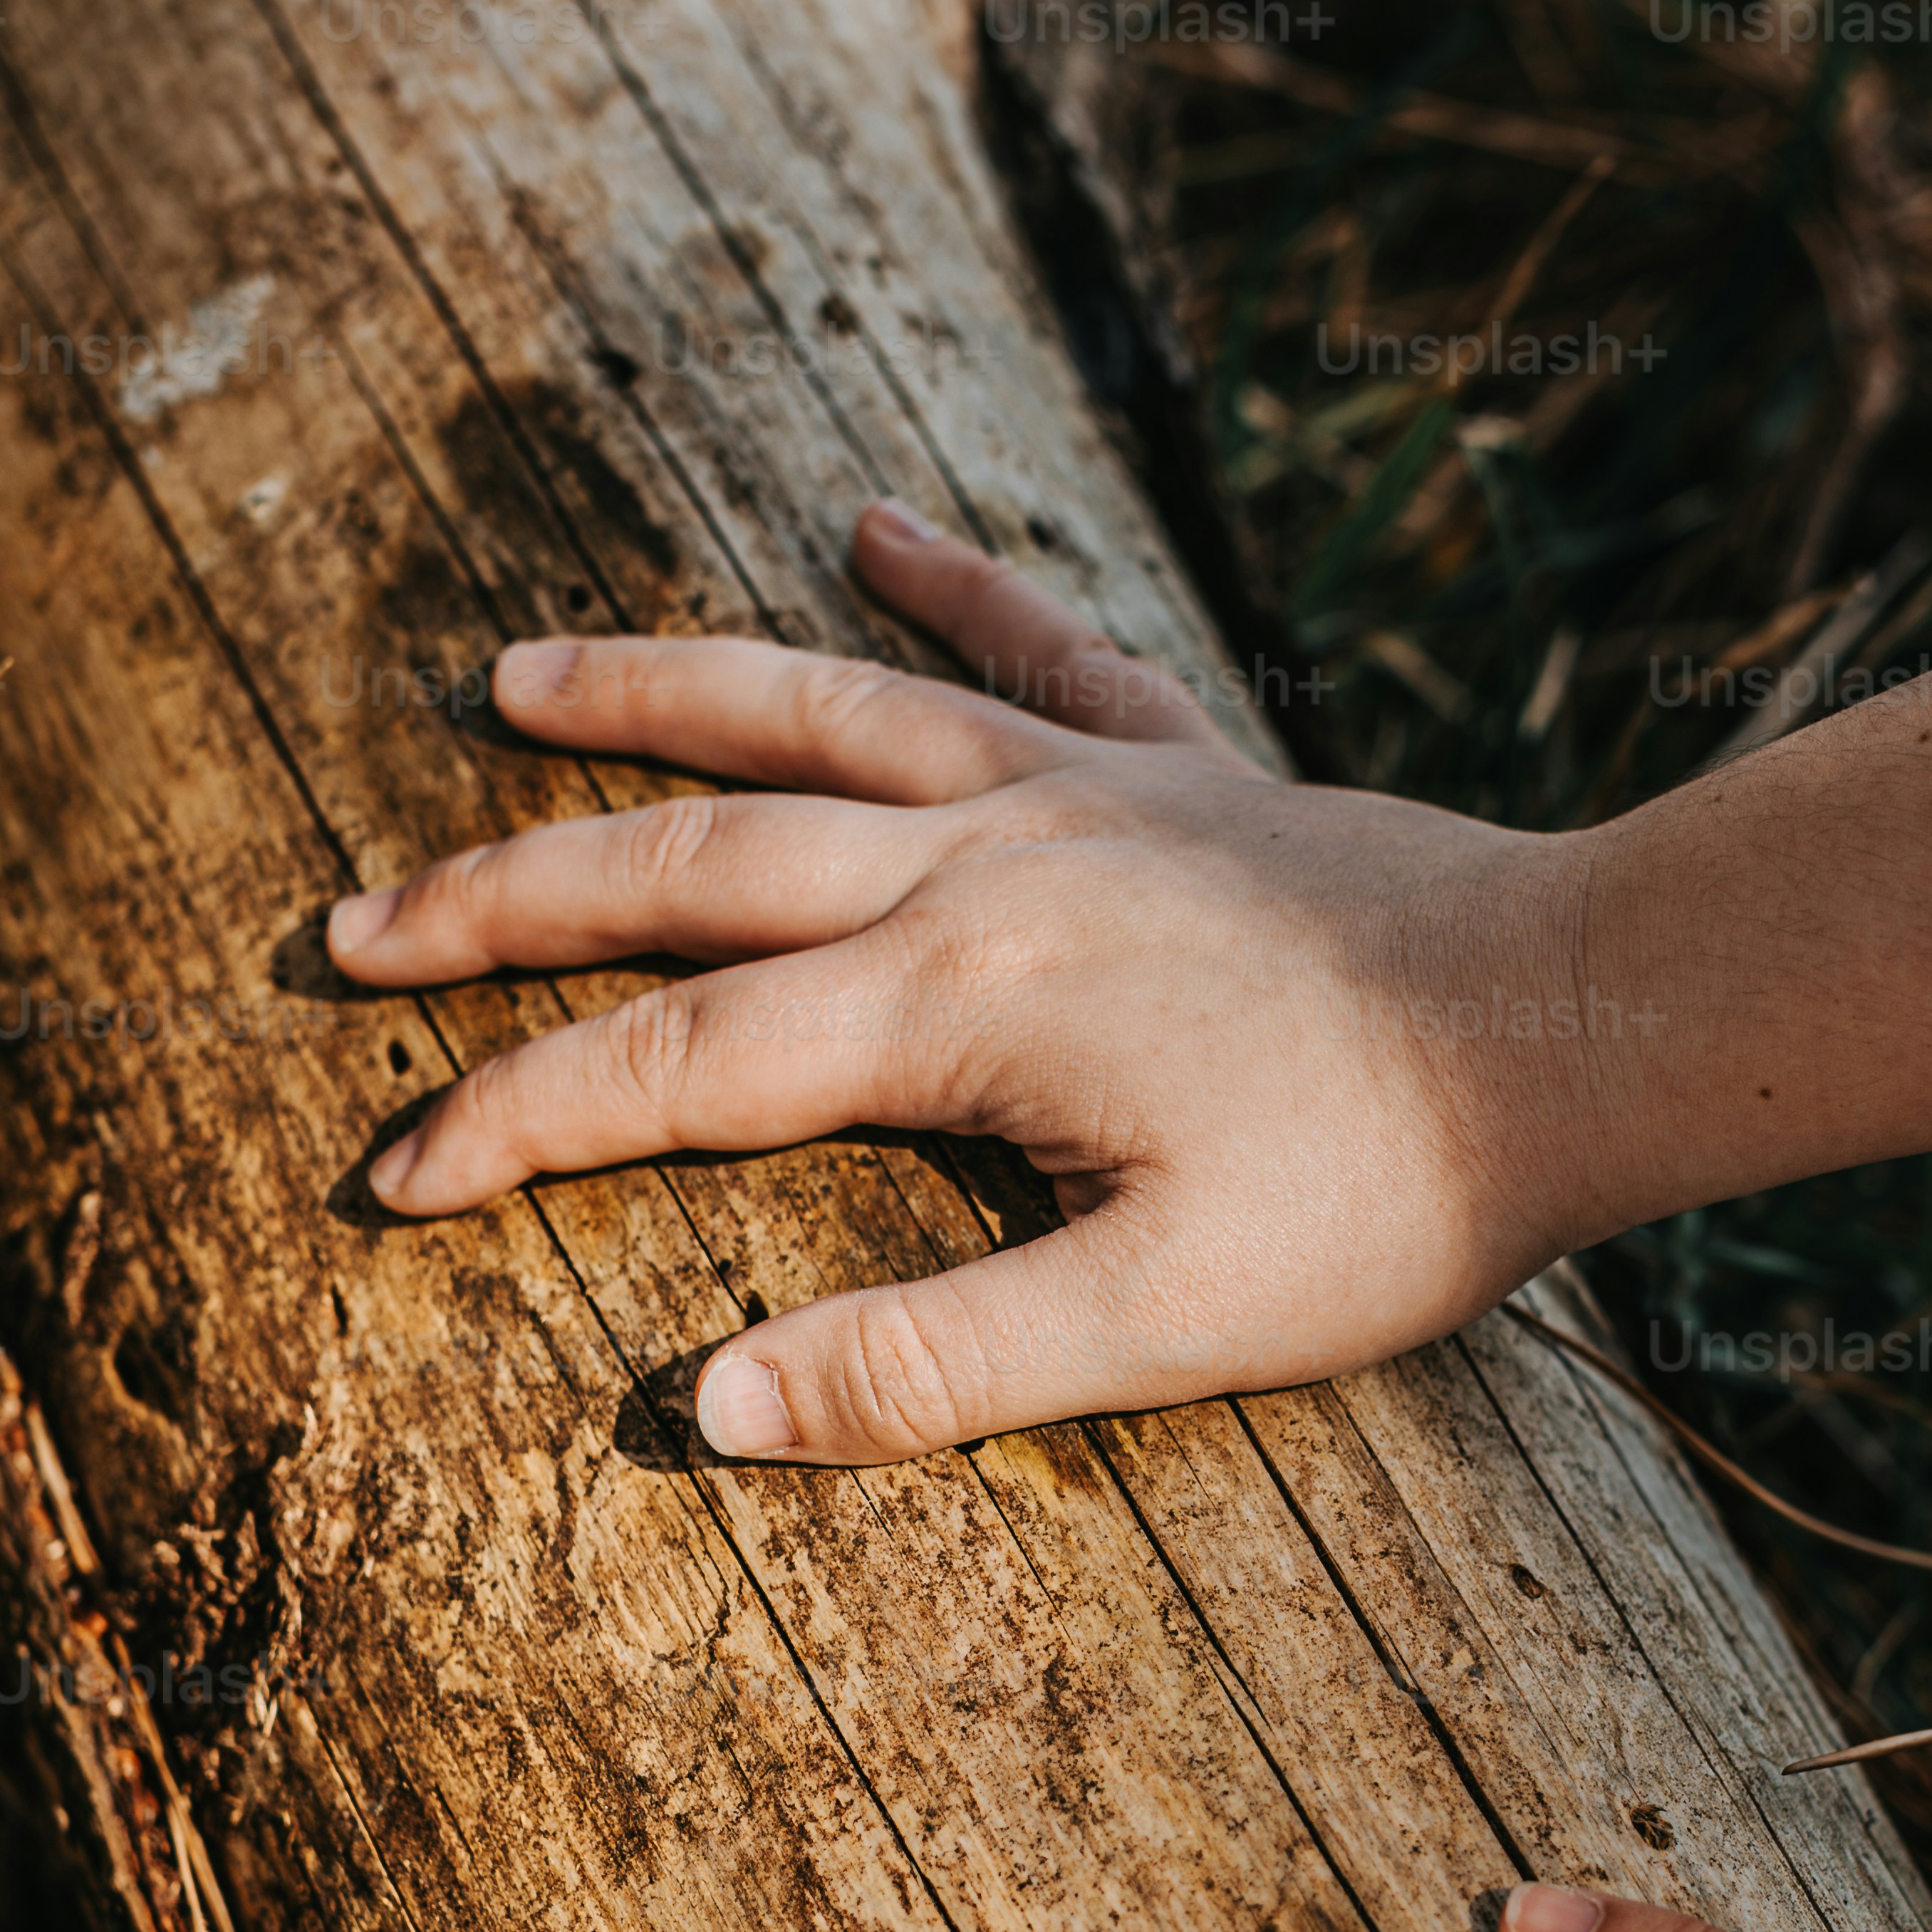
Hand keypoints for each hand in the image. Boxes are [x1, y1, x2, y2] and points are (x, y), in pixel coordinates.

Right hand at [327, 505, 1633, 1463]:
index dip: (512, 1122)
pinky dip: (953, 581)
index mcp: (955, 1006)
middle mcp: (984, 865)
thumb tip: (713, 1408)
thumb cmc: (1391, 1191)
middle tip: (348, 924)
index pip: (670, 1069)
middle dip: (498, 895)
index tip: (392, 1178)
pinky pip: (1039, 645)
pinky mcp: (1180, 767)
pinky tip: (876, 523)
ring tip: (510, 676)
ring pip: (816, 709)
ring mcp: (1081, 795)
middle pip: (683, 861)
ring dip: (655, 689)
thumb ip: (931, 1367)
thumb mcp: (1164, 1321)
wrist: (1584, 1024)